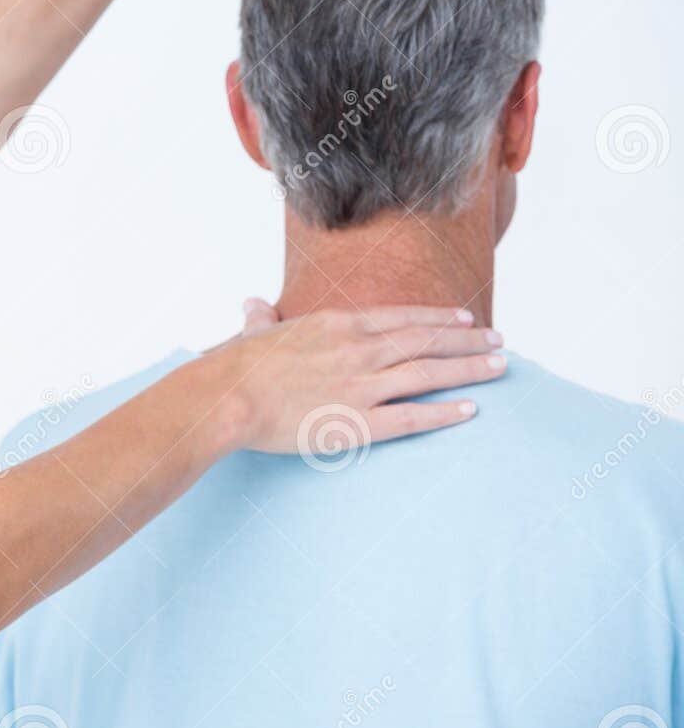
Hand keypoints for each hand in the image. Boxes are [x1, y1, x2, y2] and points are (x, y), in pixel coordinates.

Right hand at [208, 305, 504, 454]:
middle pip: (425, 341)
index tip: (465, 320)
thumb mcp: (255, 333)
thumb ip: (262, 319)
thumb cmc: (235, 367)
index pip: (401, 317)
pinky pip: (411, 418)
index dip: (437, 318)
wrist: (228, 397)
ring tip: (500, 367)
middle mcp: (358, 350)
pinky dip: (443, 413)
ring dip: (469, 370)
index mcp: (337, 325)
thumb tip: (253, 304)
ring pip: (428, 374)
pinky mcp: (357, 423)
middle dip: (468, 341)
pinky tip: (470, 410)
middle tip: (500, 342)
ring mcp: (360, 386)